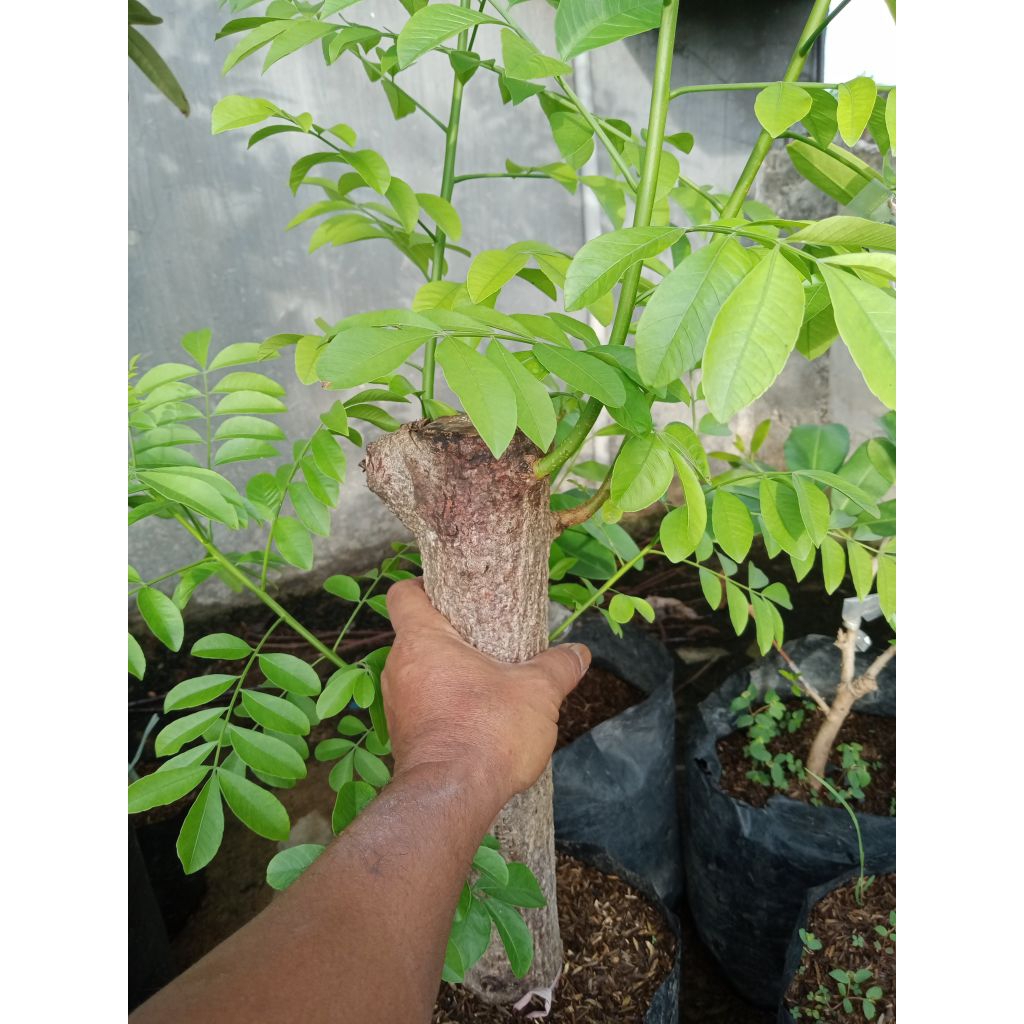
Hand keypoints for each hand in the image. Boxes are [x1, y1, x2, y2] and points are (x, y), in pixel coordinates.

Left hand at [382, 578, 589, 808]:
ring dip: (446, 674)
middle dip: (448, 636)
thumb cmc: (488, 731)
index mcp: (422, 641)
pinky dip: (442, 706)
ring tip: (485, 681)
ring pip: (417, 674)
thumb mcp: (537, 692)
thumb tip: (580, 654)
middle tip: (484, 640)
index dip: (423, 586)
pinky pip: (420, 707)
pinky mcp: (402, 738)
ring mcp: (396, 706)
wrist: (452, 798)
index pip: (404, 594)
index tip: (450, 592)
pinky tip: (475, 718)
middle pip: (415, 635)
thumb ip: (558, 667)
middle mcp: (398, 668)